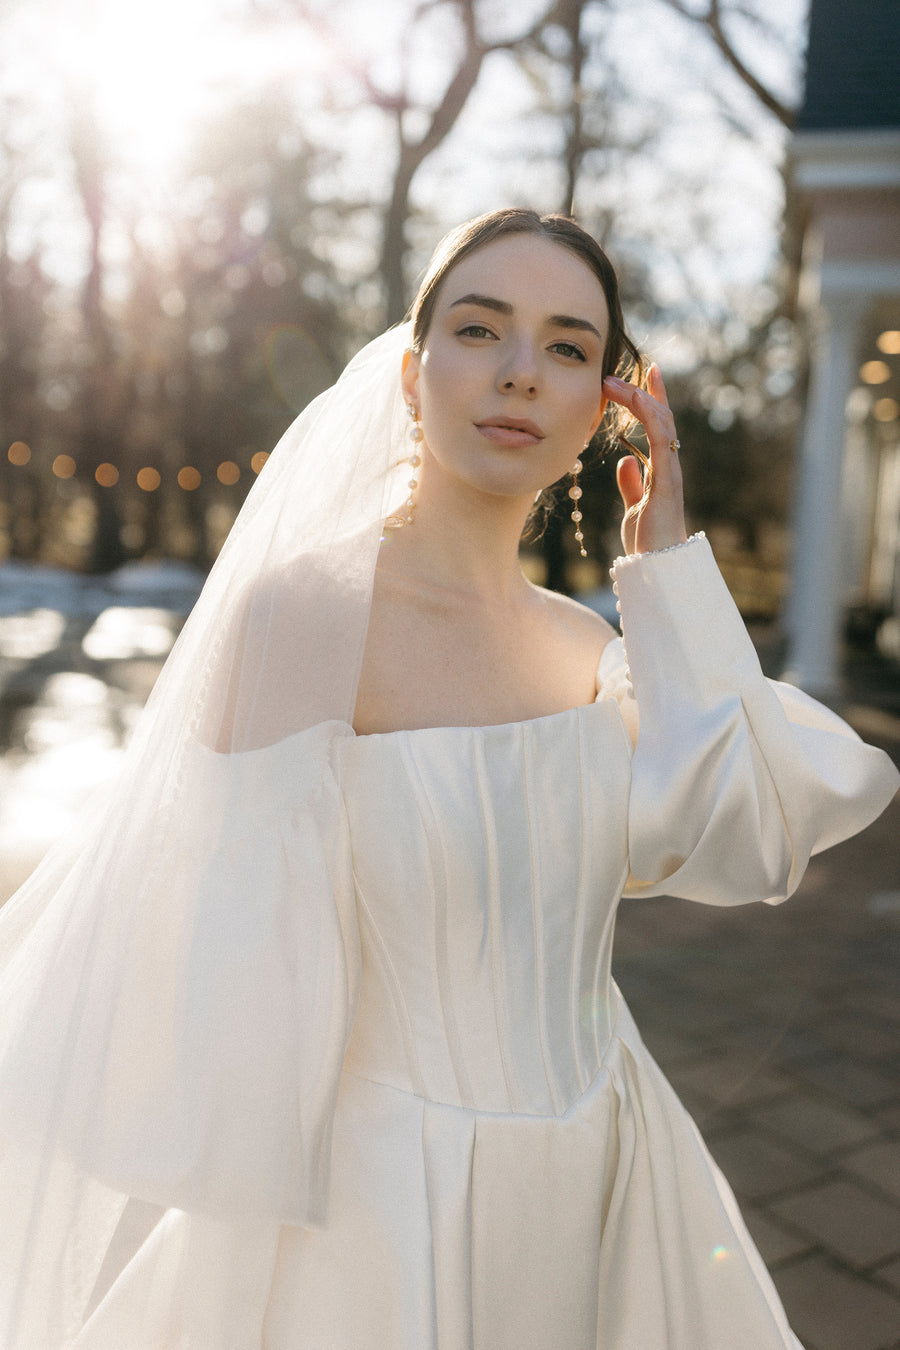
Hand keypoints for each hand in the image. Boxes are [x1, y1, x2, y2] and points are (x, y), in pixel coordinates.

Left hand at [602, 364, 686, 556]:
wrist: (658, 567)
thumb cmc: (648, 541)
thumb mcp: (634, 506)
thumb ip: (632, 483)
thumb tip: (626, 461)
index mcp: (661, 470)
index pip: (658, 425)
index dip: (651, 398)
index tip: (643, 373)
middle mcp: (670, 466)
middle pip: (661, 417)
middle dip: (644, 391)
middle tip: (622, 371)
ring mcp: (671, 471)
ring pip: (661, 422)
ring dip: (638, 398)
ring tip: (613, 383)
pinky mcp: (667, 481)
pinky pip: (660, 439)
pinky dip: (648, 416)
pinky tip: (635, 400)